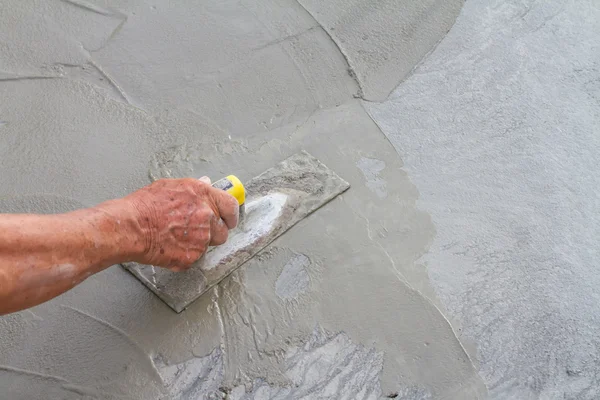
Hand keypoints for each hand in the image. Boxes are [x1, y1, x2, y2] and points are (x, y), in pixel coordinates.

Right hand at [120, 177, 238, 270]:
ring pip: (208, 246)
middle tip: (196, 231)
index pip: (230, 206)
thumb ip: (194, 188)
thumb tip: (206, 184)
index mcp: (203, 195)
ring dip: (197, 244)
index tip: (228, 220)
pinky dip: (185, 255)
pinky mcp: (192, 256)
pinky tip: (170, 246)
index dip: (230, 215)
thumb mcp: (171, 186)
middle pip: (223, 231)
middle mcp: (206, 215)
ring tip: (176, 237)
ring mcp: (201, 237)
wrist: (130, 227)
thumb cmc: (144, 206)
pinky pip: (194, 257)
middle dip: (213, 233)